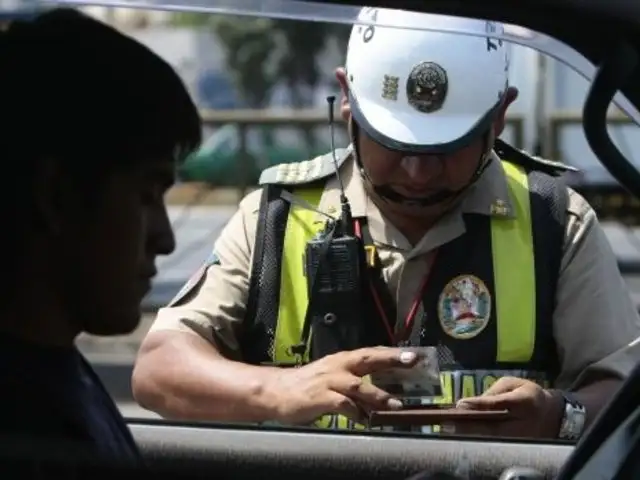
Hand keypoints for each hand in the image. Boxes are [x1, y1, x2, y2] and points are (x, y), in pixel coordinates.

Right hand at [264, 346, 419, 424]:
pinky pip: (342, 404)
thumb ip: (355, 382)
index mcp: (342, 360)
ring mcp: (329, 381)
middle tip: (411, 361)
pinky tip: (365, 420)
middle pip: (368, 359)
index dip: (392, 353)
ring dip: (378, 394)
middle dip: (390, 359)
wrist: (277, 391)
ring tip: (395, 404)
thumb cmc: (307, 386)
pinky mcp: (320, 397)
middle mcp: (338, 366)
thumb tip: (381, 393)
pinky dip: (356, 412)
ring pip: (358, 385)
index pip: (371, 352)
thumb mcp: (333, 378)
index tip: (414, 354)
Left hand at [449, 377, 564, 438]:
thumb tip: (471, 403)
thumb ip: (493, 392)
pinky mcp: (517, 447)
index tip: (461, 404)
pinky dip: (477, 440)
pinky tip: (462, 435)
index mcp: (525, 401)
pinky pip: (494, 445)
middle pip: (493, 426)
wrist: (551, 414)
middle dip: (469, 424)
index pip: (500, 403)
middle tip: (448, 421)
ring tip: (450, 428)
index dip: (480, 404)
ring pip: (492, 439)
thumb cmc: (527, 394)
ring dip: (470, 434)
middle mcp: (524, 422)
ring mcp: (521, 438)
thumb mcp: (513, 385)